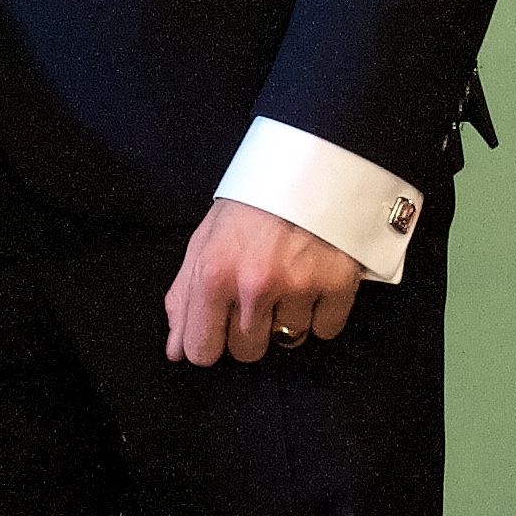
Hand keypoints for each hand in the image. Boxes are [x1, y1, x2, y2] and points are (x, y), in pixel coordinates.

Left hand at [163, 199, 363, 366]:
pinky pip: (326, 328)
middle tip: (258, 293)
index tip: (220, 329)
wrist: (308, 162)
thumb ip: (184, 299)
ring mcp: (299, 285)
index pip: (202, 351)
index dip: (210, 342)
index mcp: (213, 274)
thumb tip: (177, 349)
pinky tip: (315, 280)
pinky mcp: (338, 282)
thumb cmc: (251, 203)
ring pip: (289, 340)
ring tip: (289, 276)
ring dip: (288, 317)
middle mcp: (255, 284)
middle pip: (248, 352)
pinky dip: (322, 311)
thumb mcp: (203, 241)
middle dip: (251, 329)